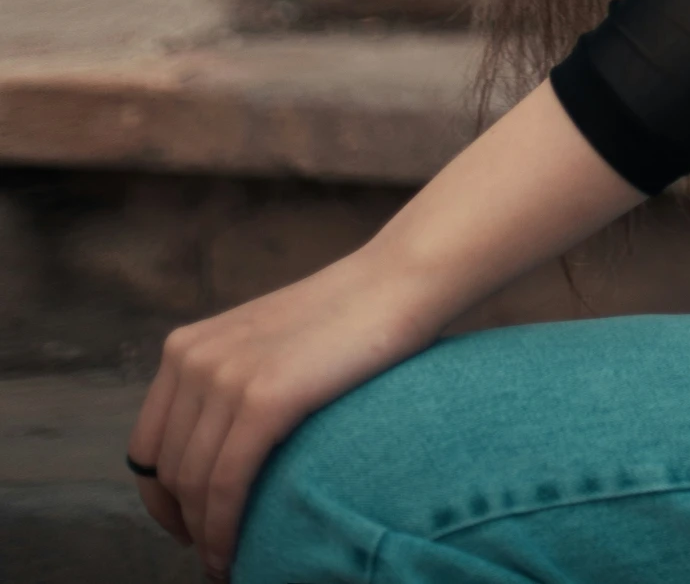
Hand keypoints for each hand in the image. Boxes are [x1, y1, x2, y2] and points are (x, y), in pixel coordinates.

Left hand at [126, 246, 436, 578]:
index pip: (146, 447)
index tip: (186, 526)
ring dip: (206, 536)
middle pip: (167, 472)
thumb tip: (215, 450)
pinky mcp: (264, 398)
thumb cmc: (343, 316)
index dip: (159, 499)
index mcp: (186, 346)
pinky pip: (226, 485)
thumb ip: (227, 380)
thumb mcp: (261, 341)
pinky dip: (224, 530)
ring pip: (193, 486)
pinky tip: (235, 556)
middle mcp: (193, 359)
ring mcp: (226, 376)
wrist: (396, 281)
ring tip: (229, 562)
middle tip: (215, 552)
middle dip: (184, 523)